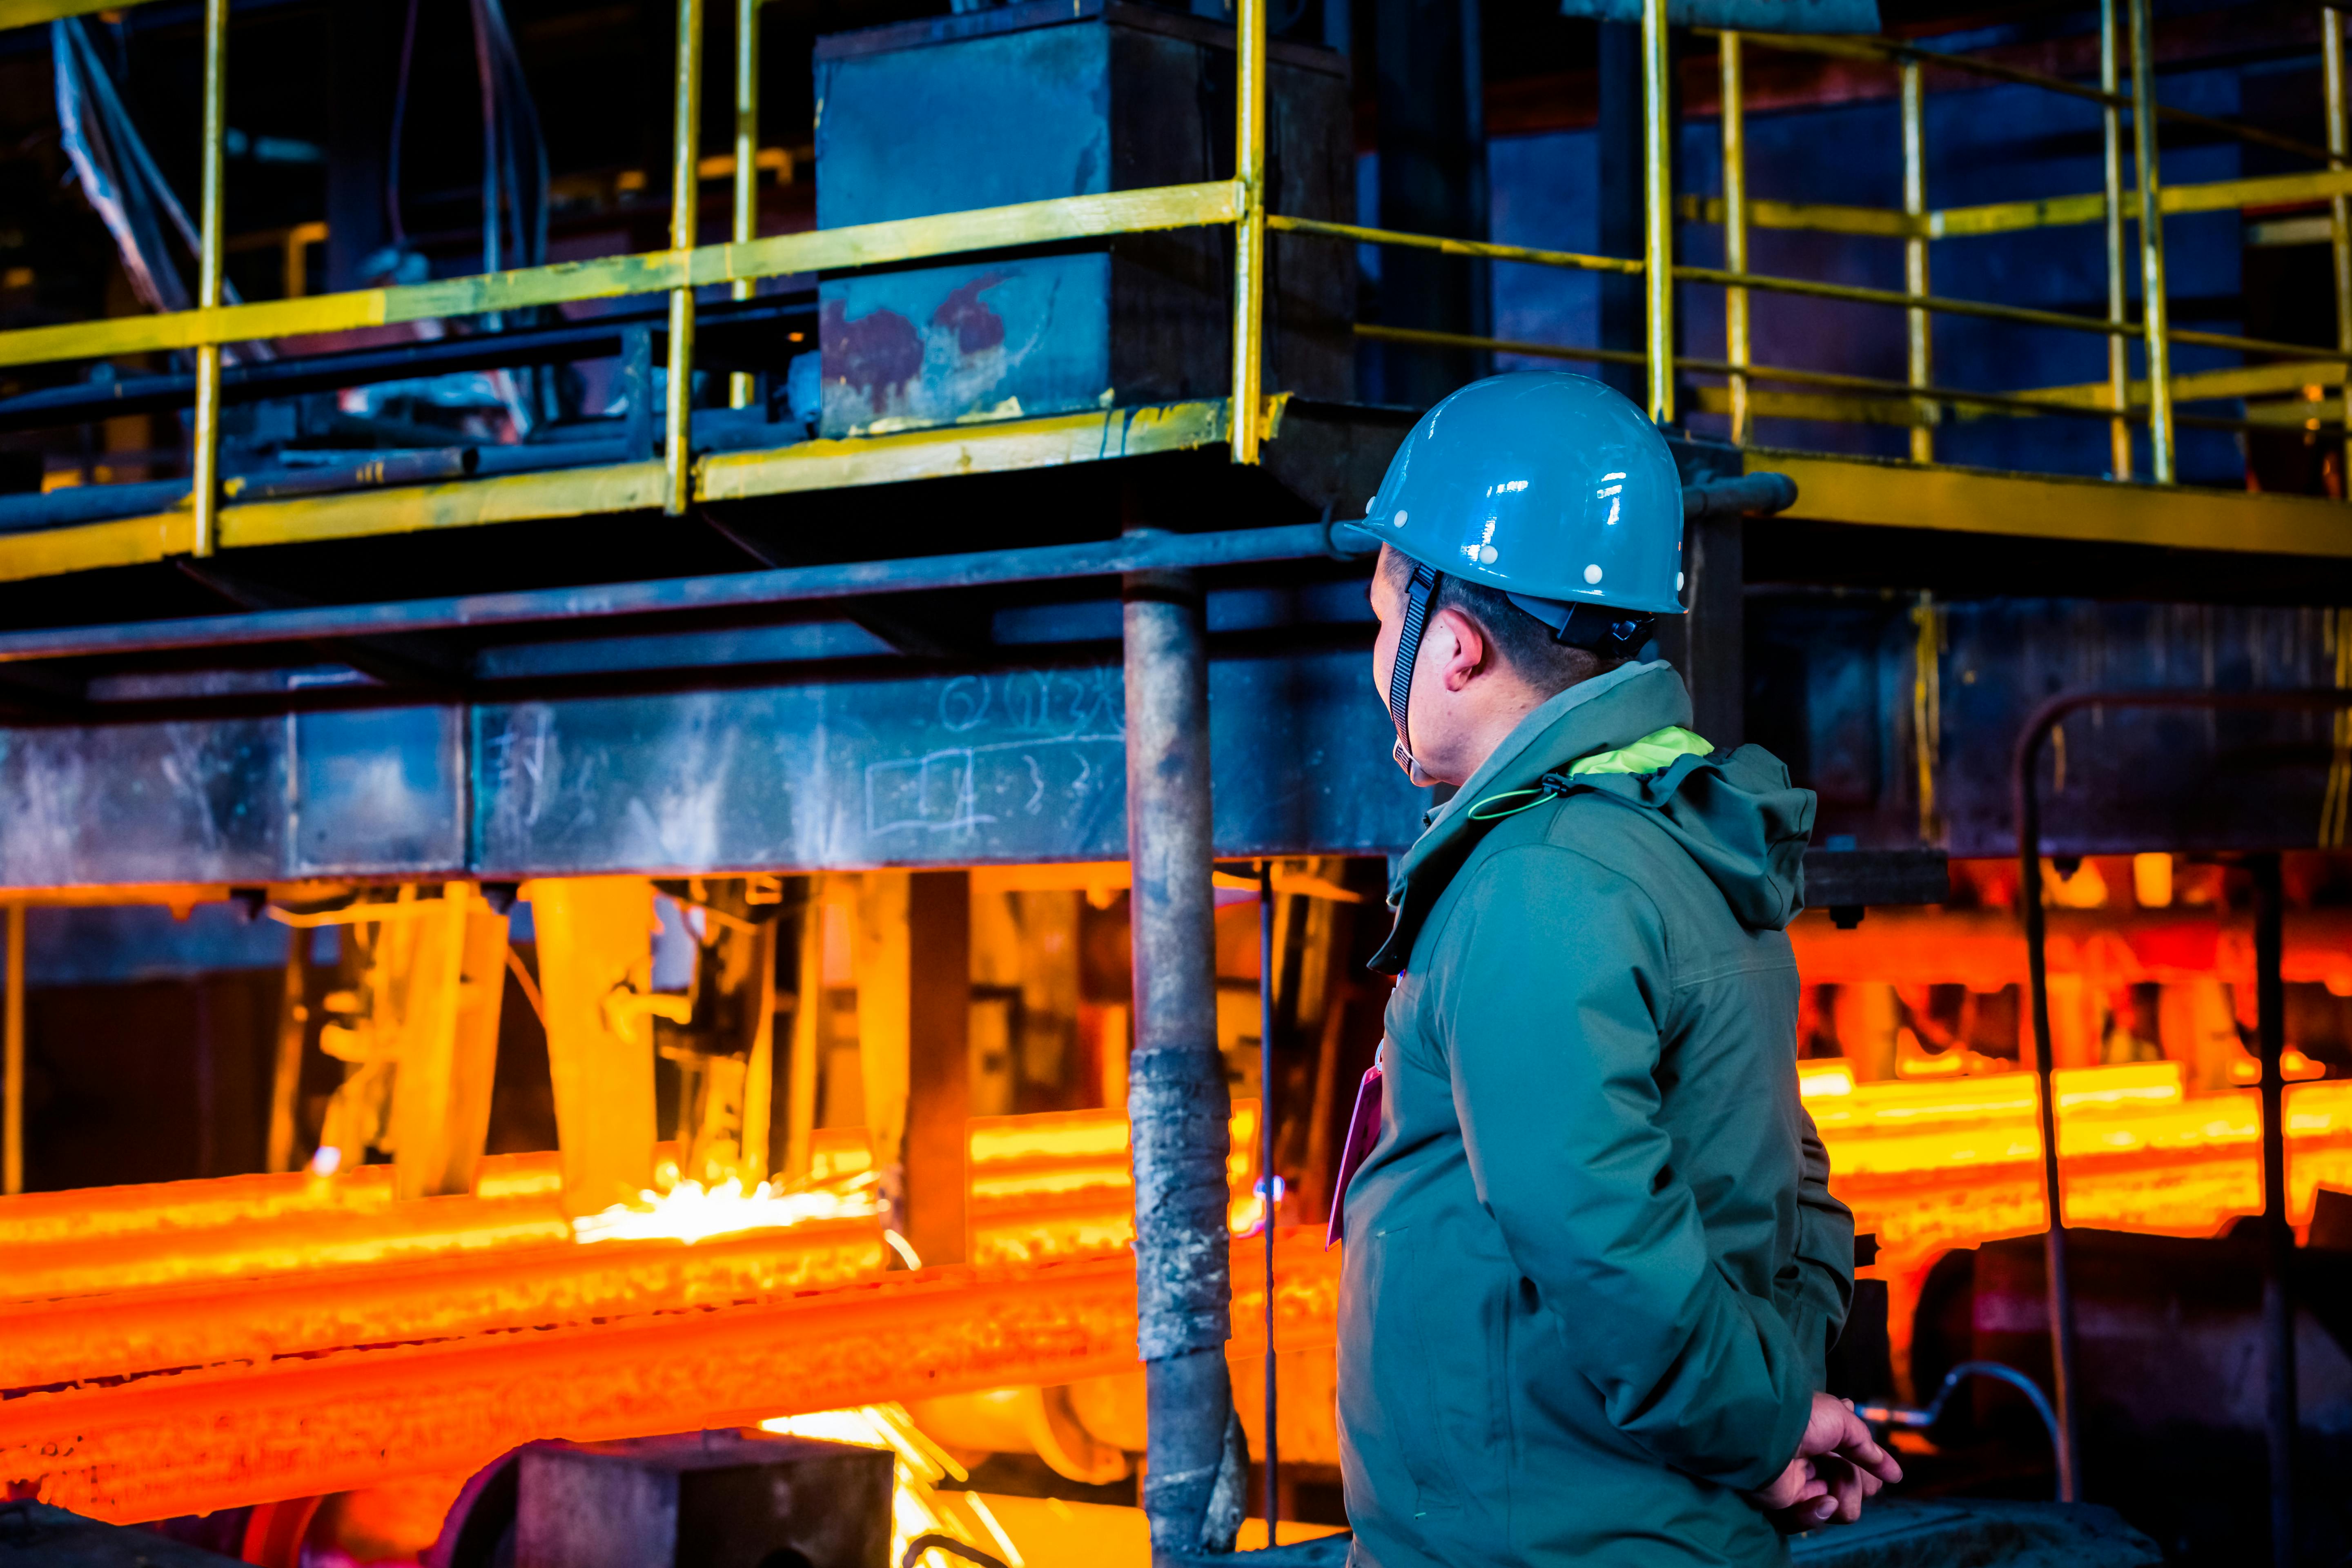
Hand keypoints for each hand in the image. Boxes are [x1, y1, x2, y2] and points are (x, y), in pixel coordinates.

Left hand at [1748, 1393, 1903, 1528]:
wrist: (1766, 1435)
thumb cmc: (1803, 1418)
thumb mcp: (1844, 1420)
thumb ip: (1868, 1447)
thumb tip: (1894, 1474)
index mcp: (1825, 1433)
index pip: (1859, 1458)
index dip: (1873, 1467)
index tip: (1889, 1473)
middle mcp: (1815, 1458)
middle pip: (1858, 1486)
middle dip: (1861, 1483)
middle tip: (1851, 1473)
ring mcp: (1803, 1482)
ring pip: (1844, 1507)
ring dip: (1845, 1497)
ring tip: (1831, 1486)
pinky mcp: (1789, 1503)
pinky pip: (1816, 1518)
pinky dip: (1820, 1512)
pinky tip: (1821, 1502)